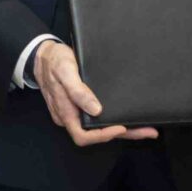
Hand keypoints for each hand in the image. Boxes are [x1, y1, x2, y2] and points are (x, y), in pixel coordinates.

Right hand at [30, 40, 157, 146]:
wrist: (44, 54)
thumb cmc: (54, 62)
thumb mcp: (65, 72)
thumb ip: (78, 91)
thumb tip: (95, 109)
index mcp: (65, 112)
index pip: (83, 135)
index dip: (103, 136)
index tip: (120, 127)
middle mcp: (71, 116)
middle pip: (96, 135)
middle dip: (123, 134)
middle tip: (147, 131)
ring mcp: (76, 112)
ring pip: (100, 128)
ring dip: (124, 129)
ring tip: (146, 127)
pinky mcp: (82, 106)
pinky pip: (98, 119)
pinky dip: (116, 119)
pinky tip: (129, 117)